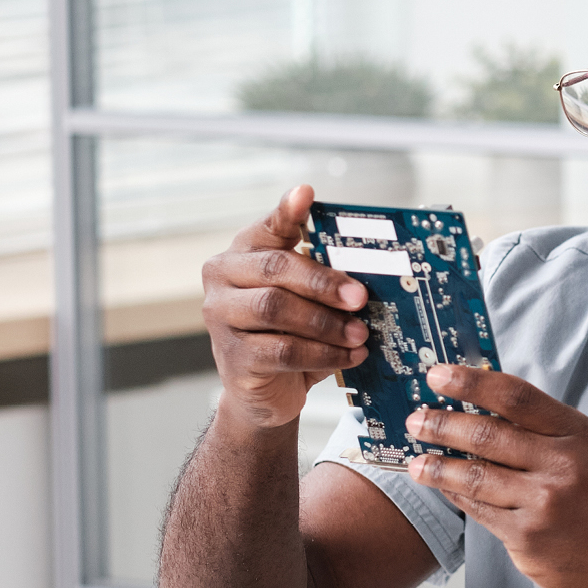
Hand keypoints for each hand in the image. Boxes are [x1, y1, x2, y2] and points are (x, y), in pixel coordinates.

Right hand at [201, 185, 369, 428]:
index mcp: (243, 253)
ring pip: (277, 308)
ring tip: (360, 333)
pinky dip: (324, 353)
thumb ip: (321, 277)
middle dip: (324, 282)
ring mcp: (221, 318)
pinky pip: (284, 350)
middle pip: (275, 268)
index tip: (306, 195)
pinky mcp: (233, 357)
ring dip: (327, 322)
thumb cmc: (286, 335)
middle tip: (360, 297)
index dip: (287, 211)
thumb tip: (365, 272)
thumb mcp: (304, 301)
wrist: (263, 392)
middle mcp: (223, 278)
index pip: (268, 226)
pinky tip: (349, 356)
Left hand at [403, 364, 587, 587]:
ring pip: (475, 477)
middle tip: (416, 420)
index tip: (437, 376)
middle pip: (487, 435)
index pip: (516, 397)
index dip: (470, 383)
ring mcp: (544, 506)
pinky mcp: (528, 541)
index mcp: (580, 436)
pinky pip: (480, 512)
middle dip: (442, 425)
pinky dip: (458, 498)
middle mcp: (563, 466)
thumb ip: (547, 431)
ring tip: (416, 462)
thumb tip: (486, 407)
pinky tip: (444, 489)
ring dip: (438, 467)